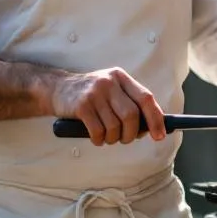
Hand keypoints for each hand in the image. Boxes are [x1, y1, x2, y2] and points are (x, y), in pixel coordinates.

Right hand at [50, 67, 164, 145]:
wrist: (56, 89)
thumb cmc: (91, 96)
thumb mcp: (111, 91)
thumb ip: (130, 105)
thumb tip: (151, 128)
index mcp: (121, 77)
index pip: (146, 98)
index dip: (155, 119)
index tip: (159, 135)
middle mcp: (109, 82)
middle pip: (131, 115)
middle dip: (131, 134)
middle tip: (125, 139)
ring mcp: (95, 93)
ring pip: (115, 126)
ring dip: (113, 139)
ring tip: (107, 137)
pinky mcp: (81, 106)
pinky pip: (98, 131)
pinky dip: (99, 140)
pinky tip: (96, 137)